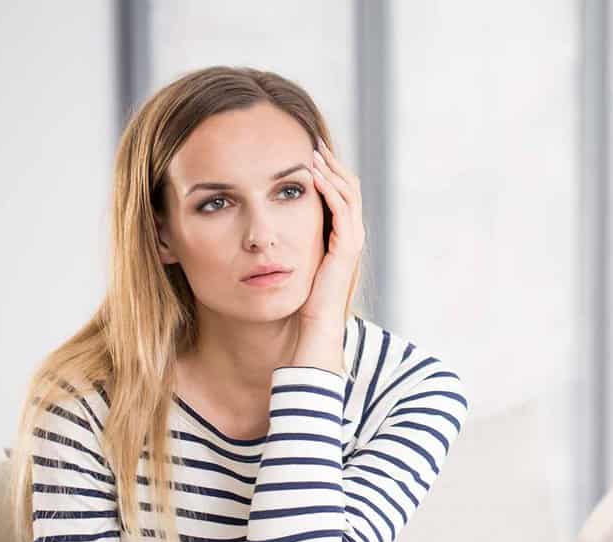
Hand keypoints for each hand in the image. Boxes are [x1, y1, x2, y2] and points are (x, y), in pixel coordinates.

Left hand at [295, 138, 363, 364]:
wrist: (311, 328)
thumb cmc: (297, 303)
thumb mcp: (291, 264)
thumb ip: (287, 243)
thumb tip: (262, 227)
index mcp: (340, 238)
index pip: (341, 194)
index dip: (327, 171)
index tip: (305, 152)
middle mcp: (350, 237)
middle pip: (349, 187)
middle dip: (331, 163)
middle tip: (311, 141)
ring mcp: (351, 242)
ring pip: (349, 194)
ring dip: (331, 170)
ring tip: (312, 151)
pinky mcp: (347, 249)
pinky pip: (342, 210)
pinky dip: (329, 190)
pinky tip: (312, 175)